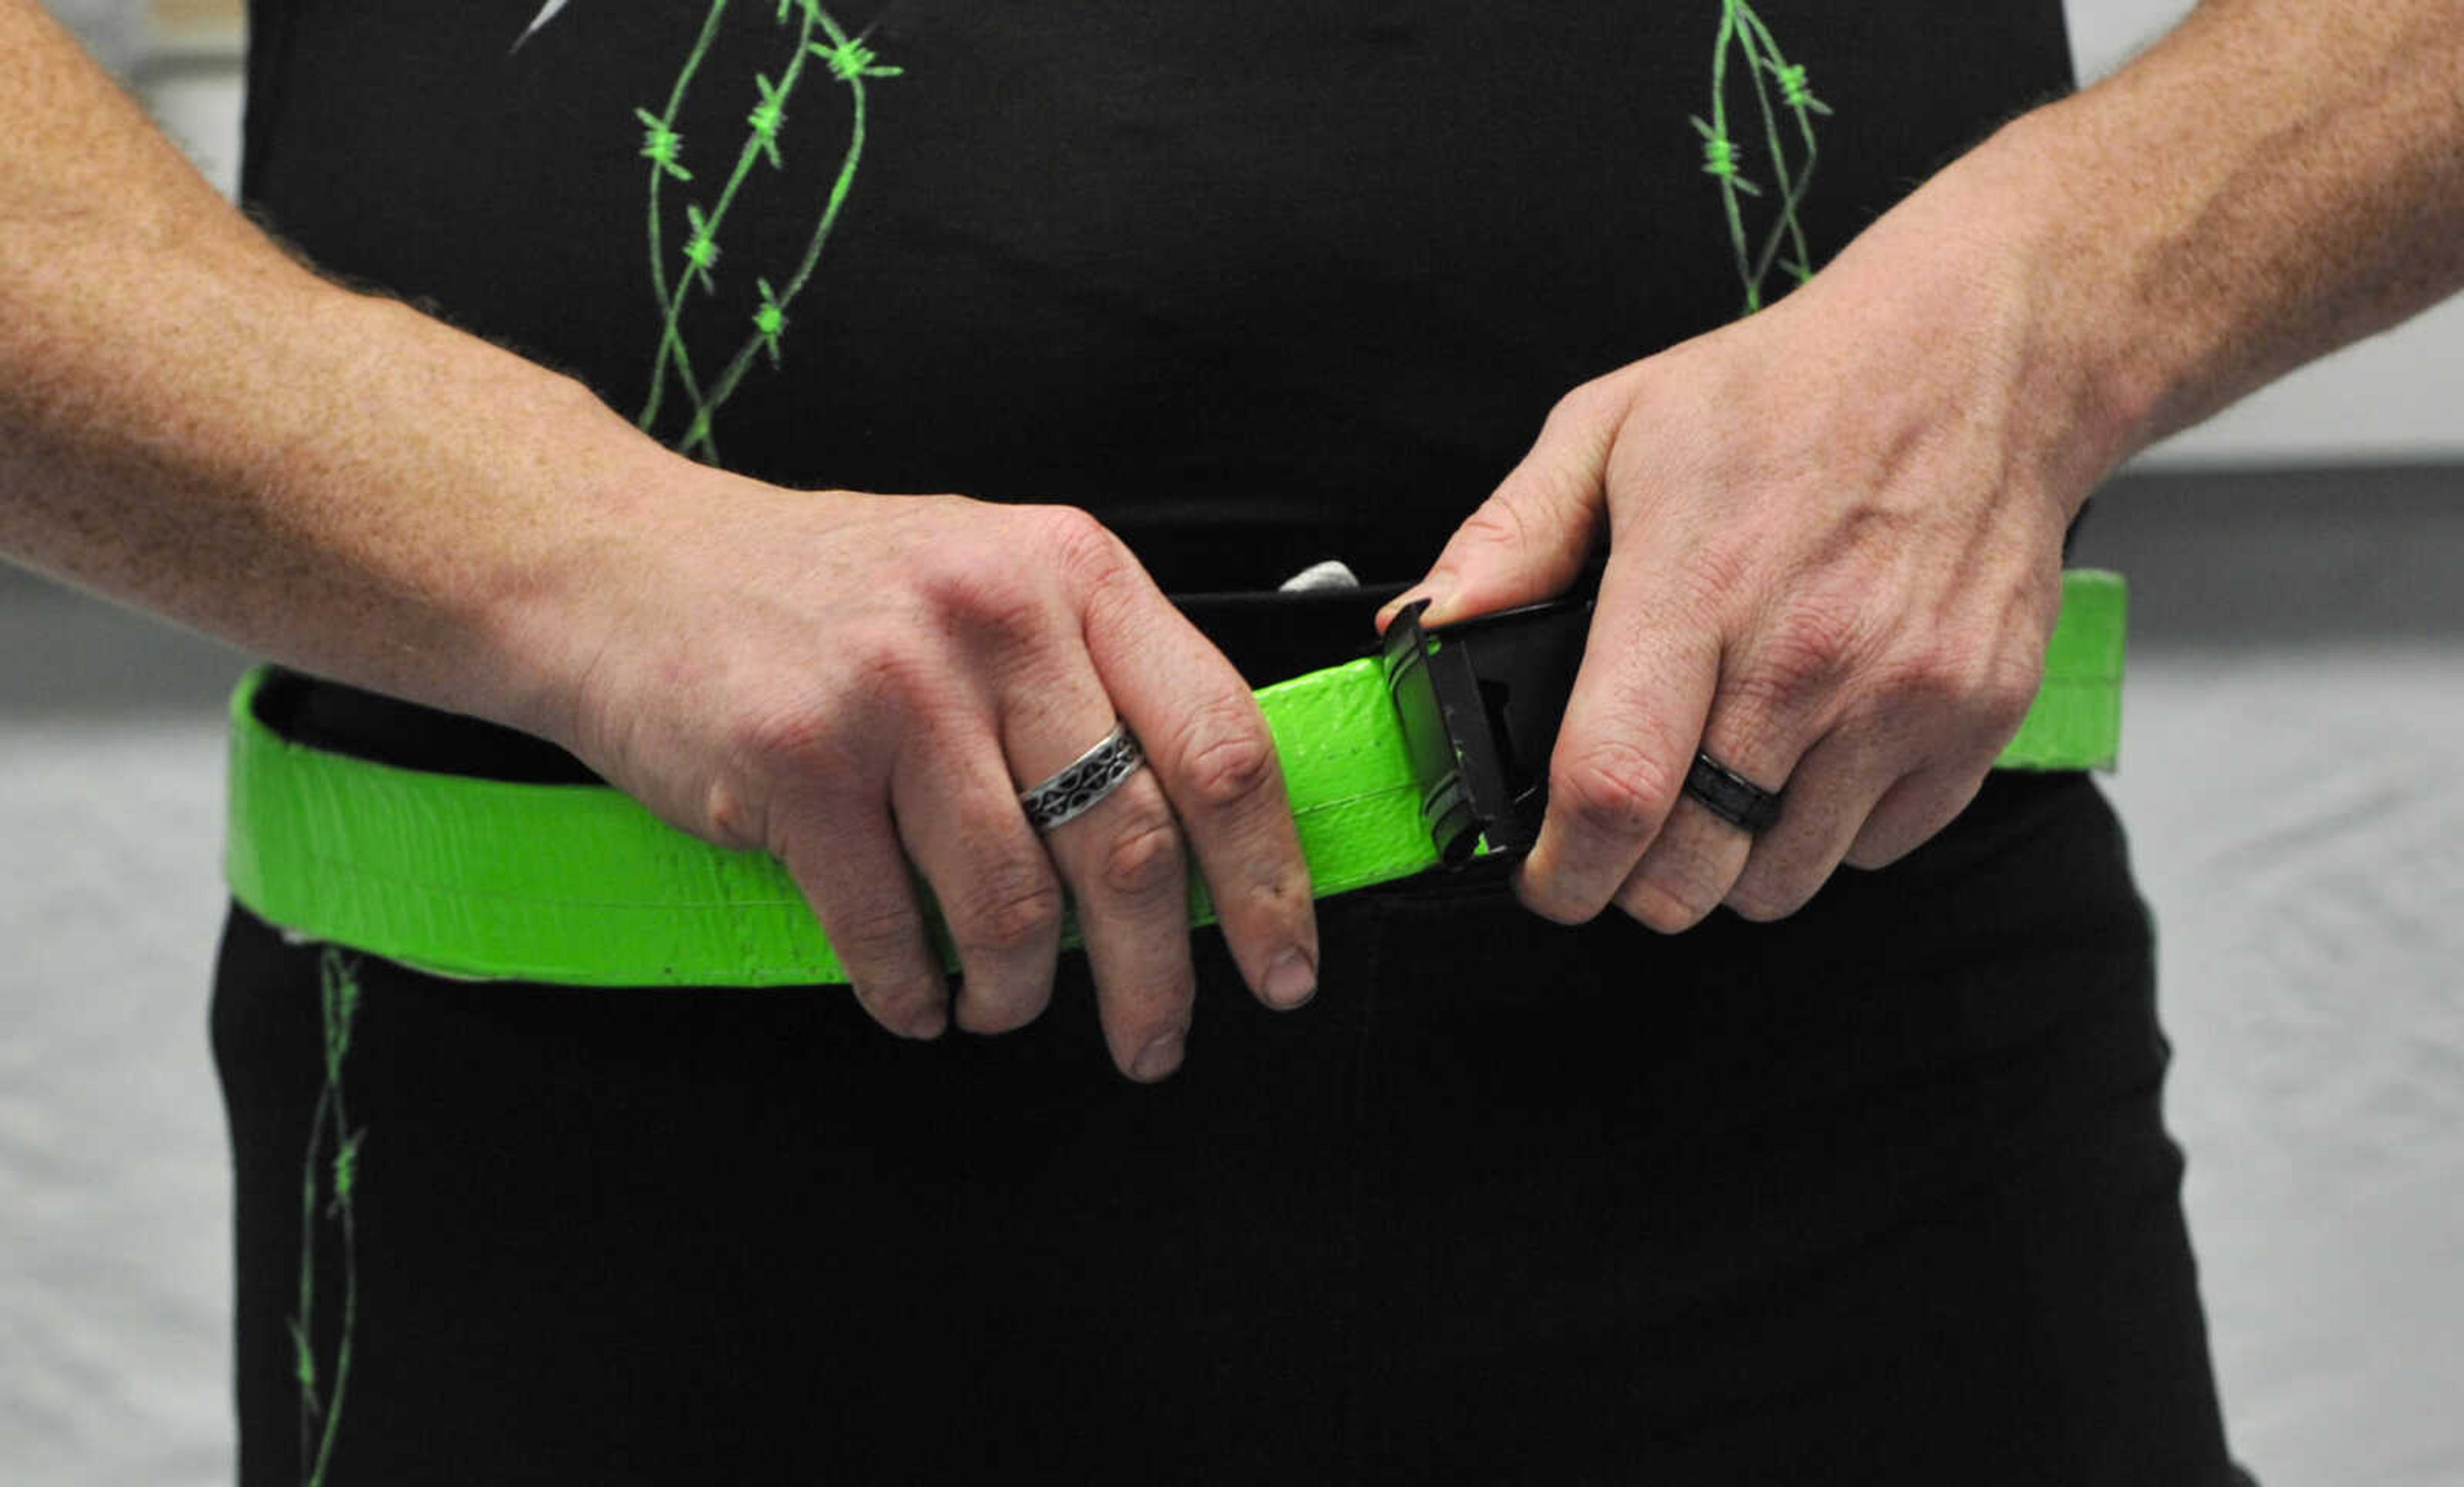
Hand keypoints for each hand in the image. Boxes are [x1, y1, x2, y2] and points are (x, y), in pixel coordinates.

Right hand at [548, 472, 1319, 1079]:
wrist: (624, 568)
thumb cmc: (823, 595)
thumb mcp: (989, 584)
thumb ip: (1095, 684)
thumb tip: (1200, 849)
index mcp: (1072, 572)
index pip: (1222, 743)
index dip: (1269, 876)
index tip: (1282, 964)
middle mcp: (996, 618)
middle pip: (1129, 843)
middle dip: (1155, 976)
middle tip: (1155, 1039)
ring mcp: (894, 687)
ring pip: (1012, 902)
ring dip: (1016, 991)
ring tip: (1000, 1005)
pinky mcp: (797, 759)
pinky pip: (890, 928)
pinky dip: (911, 990)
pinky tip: (914, 997)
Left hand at [1380, 172, 2125, 930]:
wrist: (1981, 356)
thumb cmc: (1793, 390)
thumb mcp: (1612, 425)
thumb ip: (1509, 536)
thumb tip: (1426, 624)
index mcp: (1699, 581)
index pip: (1615, 785)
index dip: (1563, 867)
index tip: (1544, 875)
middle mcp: (1808, 654)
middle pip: (1693, 871)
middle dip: (1633, 882)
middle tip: (1622, 831)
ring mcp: (1904, 697)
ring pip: (1780, 882)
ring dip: (1730, 862)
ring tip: (1717, 777)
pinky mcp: (1975, 723)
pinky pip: (1875, 850)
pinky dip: (1828, 831)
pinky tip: (1808, 749)